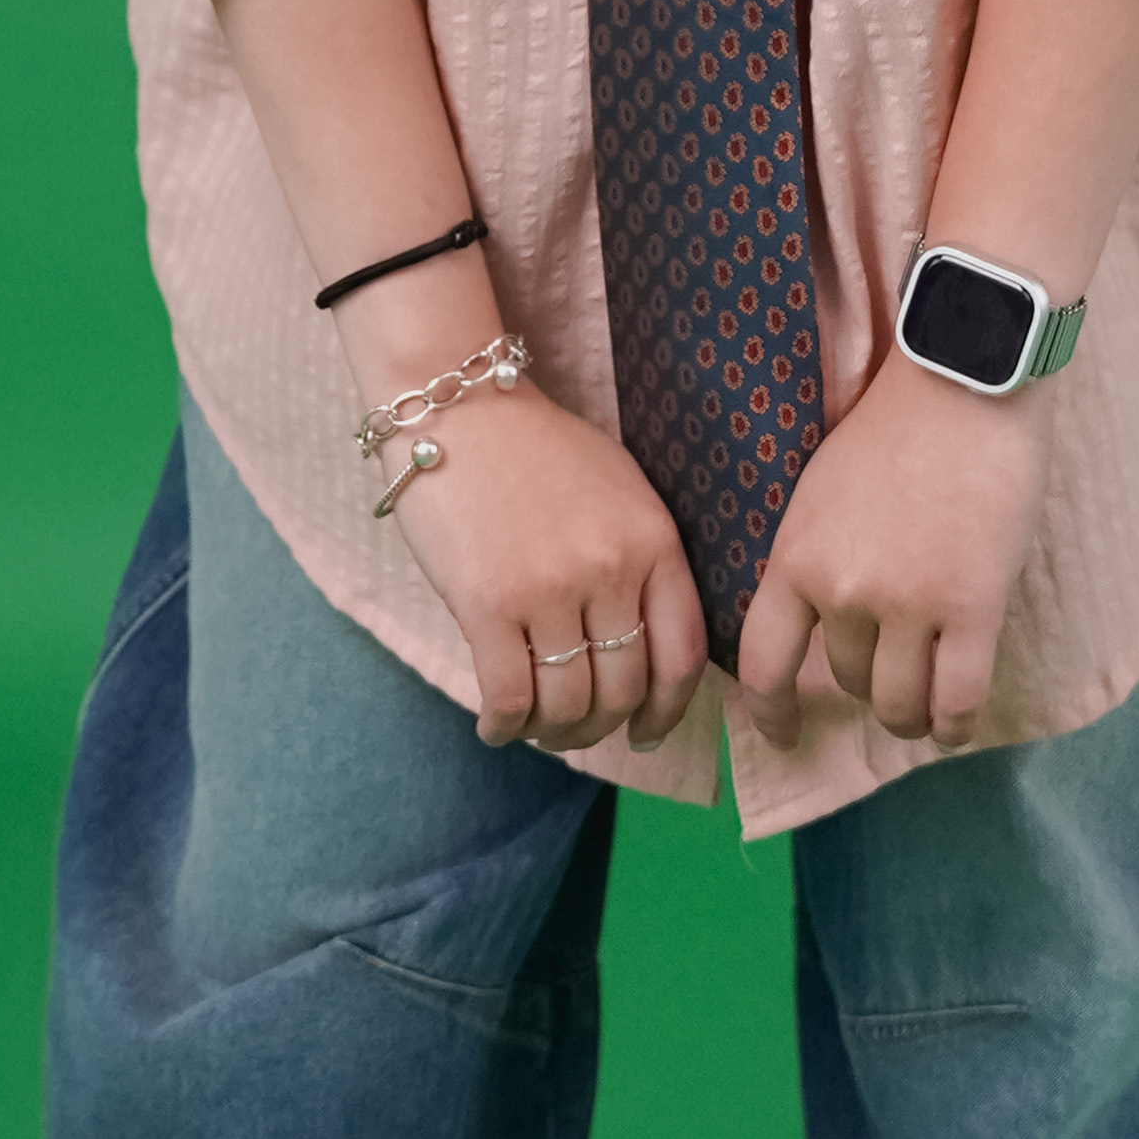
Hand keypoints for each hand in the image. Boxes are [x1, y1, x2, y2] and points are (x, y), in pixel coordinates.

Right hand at [385, 373, 709, 754]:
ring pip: (568, 704)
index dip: (667, 711)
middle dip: (601, 728)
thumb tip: (647, 650)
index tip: (647, 731)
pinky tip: (496, 727)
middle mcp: (611, 570)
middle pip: (623, 691)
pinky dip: (505, 726)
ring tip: (535, 729)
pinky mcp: (488, 604)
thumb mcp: (620, 490)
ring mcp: (550, 589)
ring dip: (553, 733)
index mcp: (654, 541)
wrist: (456, 405)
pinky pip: (510, 697)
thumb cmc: (536, 450)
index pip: (683, 656)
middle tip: (576, 731)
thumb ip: (643, 560)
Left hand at [738, 353, 1052, 752]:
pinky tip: (951, 724)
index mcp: (795, 557)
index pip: (763, 664)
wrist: (965, 380)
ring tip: (922, 707)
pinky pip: (956, 699)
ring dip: (908, 712)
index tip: (782, 735)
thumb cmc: (895, 423)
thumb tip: (820, 623)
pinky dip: (952, 724)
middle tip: (891, 670)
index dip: (770, 714)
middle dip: (864, 684)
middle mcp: (843, 591)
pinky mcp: (973, 607)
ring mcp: (910, 604)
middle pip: (844, 680)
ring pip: (898, 701)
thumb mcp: (820, 492)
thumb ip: (814, 558)